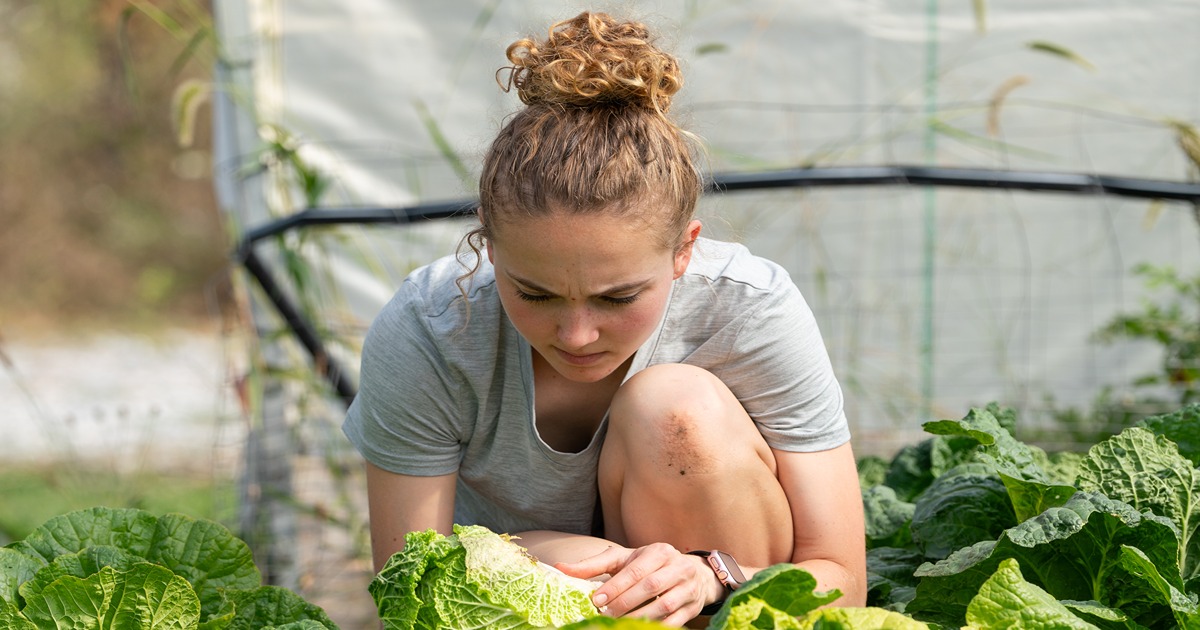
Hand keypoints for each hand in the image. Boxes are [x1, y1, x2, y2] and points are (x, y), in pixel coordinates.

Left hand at [555, 543, 724, 625]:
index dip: (616, 586)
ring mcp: (687, 588)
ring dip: (640, 617)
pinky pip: (675, 622)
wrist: (693, 574)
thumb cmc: (650, 566)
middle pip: (650, 587)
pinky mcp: (693, 607)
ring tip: (619, 623)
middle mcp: (676, 566)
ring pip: (664, 605)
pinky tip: (640, 628)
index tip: (597, 600)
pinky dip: (657, 627)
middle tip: (605, 615)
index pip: (636, 570)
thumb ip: (594, 564)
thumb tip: (560, 567)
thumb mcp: (625, 559)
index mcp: (658, 552)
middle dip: (625, 603)